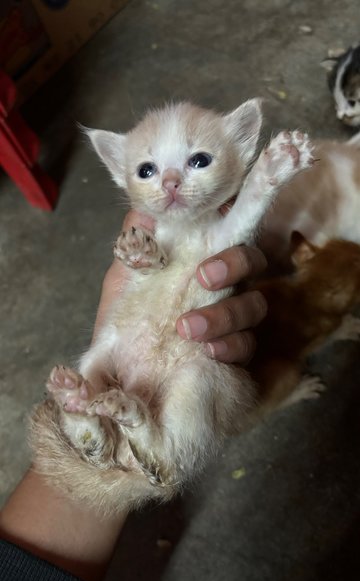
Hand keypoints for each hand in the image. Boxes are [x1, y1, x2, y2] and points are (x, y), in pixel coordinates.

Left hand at [94, 211, 267, 363]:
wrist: (122, 368)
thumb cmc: (125, 315)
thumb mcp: (125, 274)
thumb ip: (138, 238)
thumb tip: (149, 200)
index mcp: (202, 258)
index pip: (232, 227)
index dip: (238, 215)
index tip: (218, 219)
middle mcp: (225, 284)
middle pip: (253, 261)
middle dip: (235, 264)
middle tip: (204, 276)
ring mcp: (233, 318)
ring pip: (254, 306)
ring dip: (225, 314)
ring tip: (188, 328)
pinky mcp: (234, 351)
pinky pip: (247, 345)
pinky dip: (230, 346)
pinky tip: (209, 351)